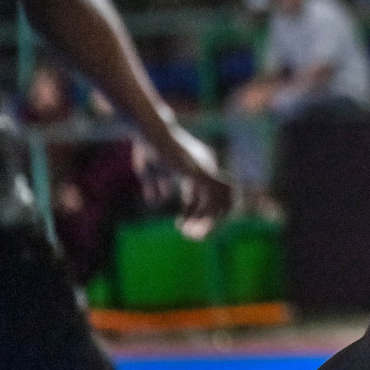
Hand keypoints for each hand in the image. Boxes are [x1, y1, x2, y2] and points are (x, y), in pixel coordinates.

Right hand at [153, 123, 232, 237]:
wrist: (150, 133)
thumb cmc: (149, 149)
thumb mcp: (150, 173)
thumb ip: (156, 187)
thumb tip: (158, 201)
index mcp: (198, 168)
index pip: (208, 196)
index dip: (196, 214)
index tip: (181, 226)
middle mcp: (207, 169)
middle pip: (220, 201)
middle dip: (209, 222)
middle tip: (191, 236)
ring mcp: (206, 170)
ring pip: (220, 203)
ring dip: (208, 222)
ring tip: (190, 234)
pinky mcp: (200, 173)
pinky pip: (212, 199)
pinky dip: (204, 215)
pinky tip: (188, 224)